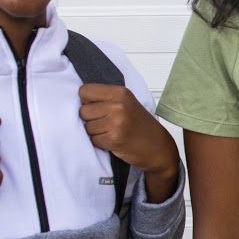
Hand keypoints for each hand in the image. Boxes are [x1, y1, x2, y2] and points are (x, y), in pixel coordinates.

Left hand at [78, 84, 179, 200]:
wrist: (158, 147)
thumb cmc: (141, 126)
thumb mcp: (127, 103)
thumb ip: (106, 98)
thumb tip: (80, 101)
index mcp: (120, 92)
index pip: (84, 91)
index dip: (87, 102)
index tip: (98, 108)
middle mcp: (118, 105)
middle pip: (83, 111)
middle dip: (91, 120)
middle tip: (106, 123)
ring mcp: (116, 122)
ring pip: (87, 127)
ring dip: (95, 133)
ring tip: (111, 132)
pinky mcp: (114, 139)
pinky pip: (93, 140)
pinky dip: (100, 143)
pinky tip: (113, 141)